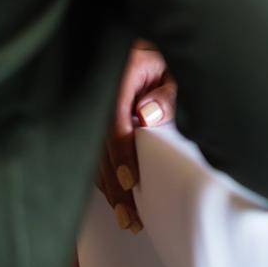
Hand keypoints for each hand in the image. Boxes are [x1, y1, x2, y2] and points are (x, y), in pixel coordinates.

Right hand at [96, 40, 175, 233]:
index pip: (114, 119)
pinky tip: (113, 198)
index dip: (121, 153)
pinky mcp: (93, 119)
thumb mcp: (174, 70)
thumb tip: (147, 117)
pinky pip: (93, 151)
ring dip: (108, 187)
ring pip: (93, 154)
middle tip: (130, 216)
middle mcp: (99, 91)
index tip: (130, 182)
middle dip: (113, 185)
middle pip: (99, 145)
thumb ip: (166, 93)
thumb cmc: (167, 59)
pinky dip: (102, 176)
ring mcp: (92, 105)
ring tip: (126, 218)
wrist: (151, 48)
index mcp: (119, 73)